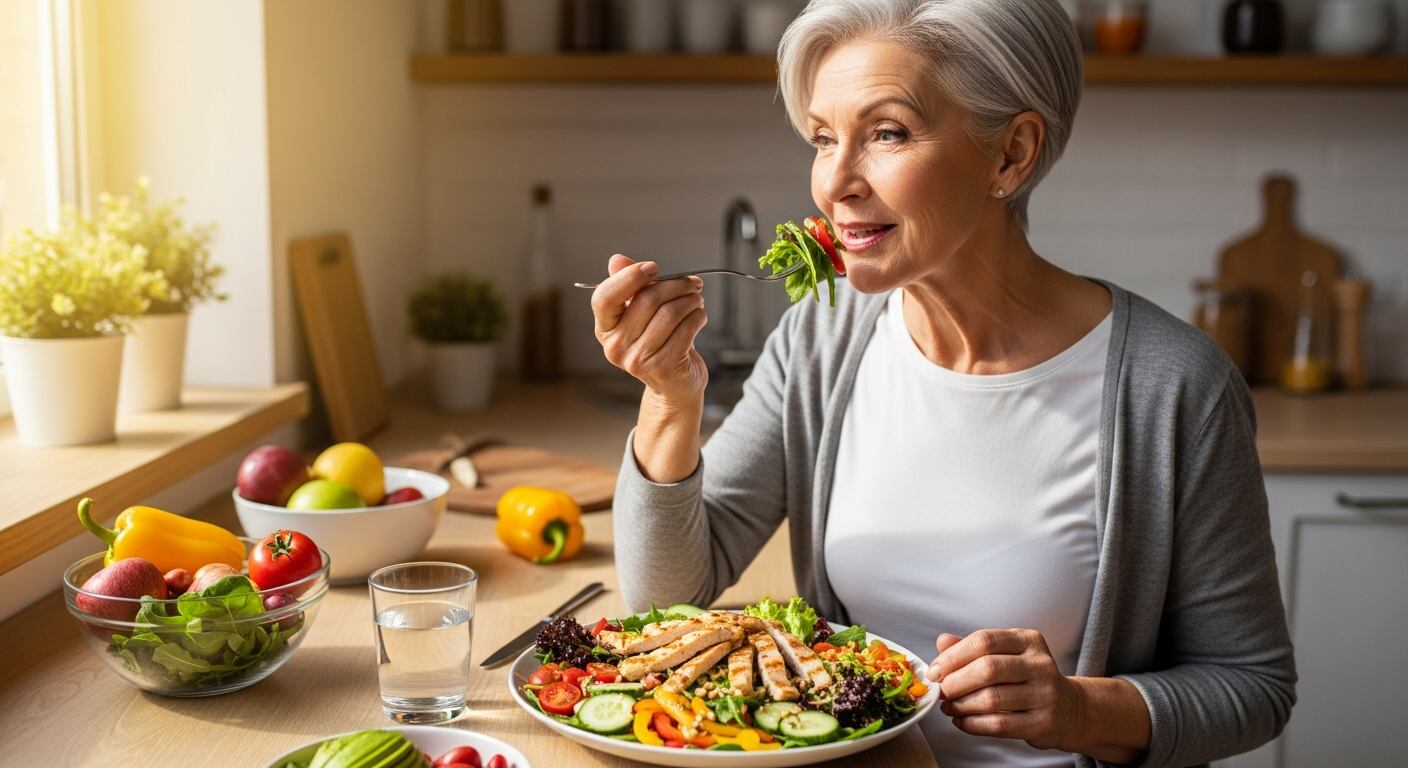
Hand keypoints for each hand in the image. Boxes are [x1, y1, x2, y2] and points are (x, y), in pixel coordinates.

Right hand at [591, 254, 708, 404]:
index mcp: (605, 329)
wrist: (674, 386)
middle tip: (692, 283)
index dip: (629, 277)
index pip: (605, 298)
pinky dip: (698, 317)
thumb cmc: (658, 344)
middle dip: (675, 285)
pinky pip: (686, 329)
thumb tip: (616, 260)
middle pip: (646, 299)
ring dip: (690, 300)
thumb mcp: (640, 315)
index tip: (653, 267)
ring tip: (696, 301)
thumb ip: (630, 287)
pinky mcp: (664, 367)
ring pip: (670, 312)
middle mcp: (616, 347)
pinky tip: (699, 316)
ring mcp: (638, 360)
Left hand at [924, 629, 1080, 751]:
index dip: (953, 656)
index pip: (984, 640)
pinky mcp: (1043, 723)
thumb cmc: (1028, 678)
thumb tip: (942, 642)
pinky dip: (973, 725)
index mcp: (1028, 640)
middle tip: (940, 691)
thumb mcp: (1005, 654)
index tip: (935, 670)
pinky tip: (962, 722)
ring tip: (948, 707)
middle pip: (987, 669)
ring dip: (961, 705)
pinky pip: (1000, 725)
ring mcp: (1045, 694)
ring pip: (992, 699)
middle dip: (955, 682)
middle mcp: (1040, 664)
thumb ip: (973, 648)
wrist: (1069, 709)